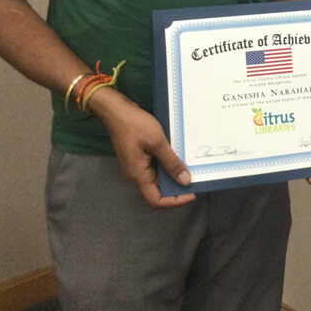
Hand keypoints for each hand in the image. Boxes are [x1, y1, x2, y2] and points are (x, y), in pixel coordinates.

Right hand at [88, 87, 195, 208]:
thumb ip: (171, 163)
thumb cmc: (134, 125)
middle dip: (176, 187)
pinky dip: (167, 164)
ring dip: (172, 174)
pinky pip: (155, 166)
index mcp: (138, 175)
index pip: (156, 200)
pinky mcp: (138, 156)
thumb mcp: (157, 142)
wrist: (116, 109)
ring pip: (157, 178)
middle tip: (194, 179)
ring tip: (189, 167)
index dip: (174, 200)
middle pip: (158, 190)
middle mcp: (136, 174)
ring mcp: (136, 165)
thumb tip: (184, 181)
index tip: (191, 193)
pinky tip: (177, 156)